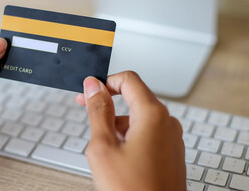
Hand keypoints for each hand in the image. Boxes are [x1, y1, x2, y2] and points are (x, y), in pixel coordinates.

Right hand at [75, 72, 185, 190]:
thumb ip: (98, 110)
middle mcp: (167, 122)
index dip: (105, 82)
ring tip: (105, 150)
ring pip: (138, 118)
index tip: (88, 92)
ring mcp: (171, 138)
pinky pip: (147, 133)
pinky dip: (129, 137)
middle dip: (108, 105)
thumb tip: (93, 86)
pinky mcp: (171, 152)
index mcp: (152, 114)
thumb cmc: (132, 190)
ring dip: (117, 125)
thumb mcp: (103, 146)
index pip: (128, 79)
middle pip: (133, 98)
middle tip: (87, 116)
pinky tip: (119, 158)